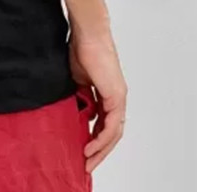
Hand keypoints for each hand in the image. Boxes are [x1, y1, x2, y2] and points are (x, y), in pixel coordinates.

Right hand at [68, 26, 127, 173]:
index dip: (95, 138)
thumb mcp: (77, 79)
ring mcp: (118, 97)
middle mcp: (116, 97)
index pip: (104, 122)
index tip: (82, 149)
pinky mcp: (116, 96)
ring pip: (114, 132)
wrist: (86, 33)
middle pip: (111, 132)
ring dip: (101, 148)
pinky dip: (102, 138)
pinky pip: (112, 125)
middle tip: (87, 163)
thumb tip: (79, 113)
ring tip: (87, 160)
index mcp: (107, 93)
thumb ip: (81, 96)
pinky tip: (91, 146)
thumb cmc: (80, 48)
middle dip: (99, 150)